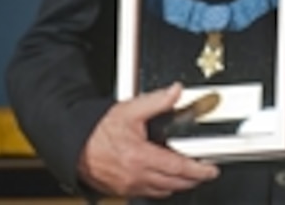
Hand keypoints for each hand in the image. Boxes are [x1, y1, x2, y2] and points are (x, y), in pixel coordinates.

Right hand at [78, 83, 218, 198]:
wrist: (73, 143)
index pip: (179, 168)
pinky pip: (148, 193)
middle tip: (204, 172)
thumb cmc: (96, 129)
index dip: (199, 170)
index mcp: (141, 157)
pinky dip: (161, 188)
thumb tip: (175, 91)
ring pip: (163, 192)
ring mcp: (128, 185)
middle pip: (174, 184)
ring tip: (188, 175)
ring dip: (178, 185)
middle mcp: (136, 176)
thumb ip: (157, 101)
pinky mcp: (121, 190)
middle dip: (193, 179)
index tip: (211, 169)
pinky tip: (164, 179)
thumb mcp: (130, 109)